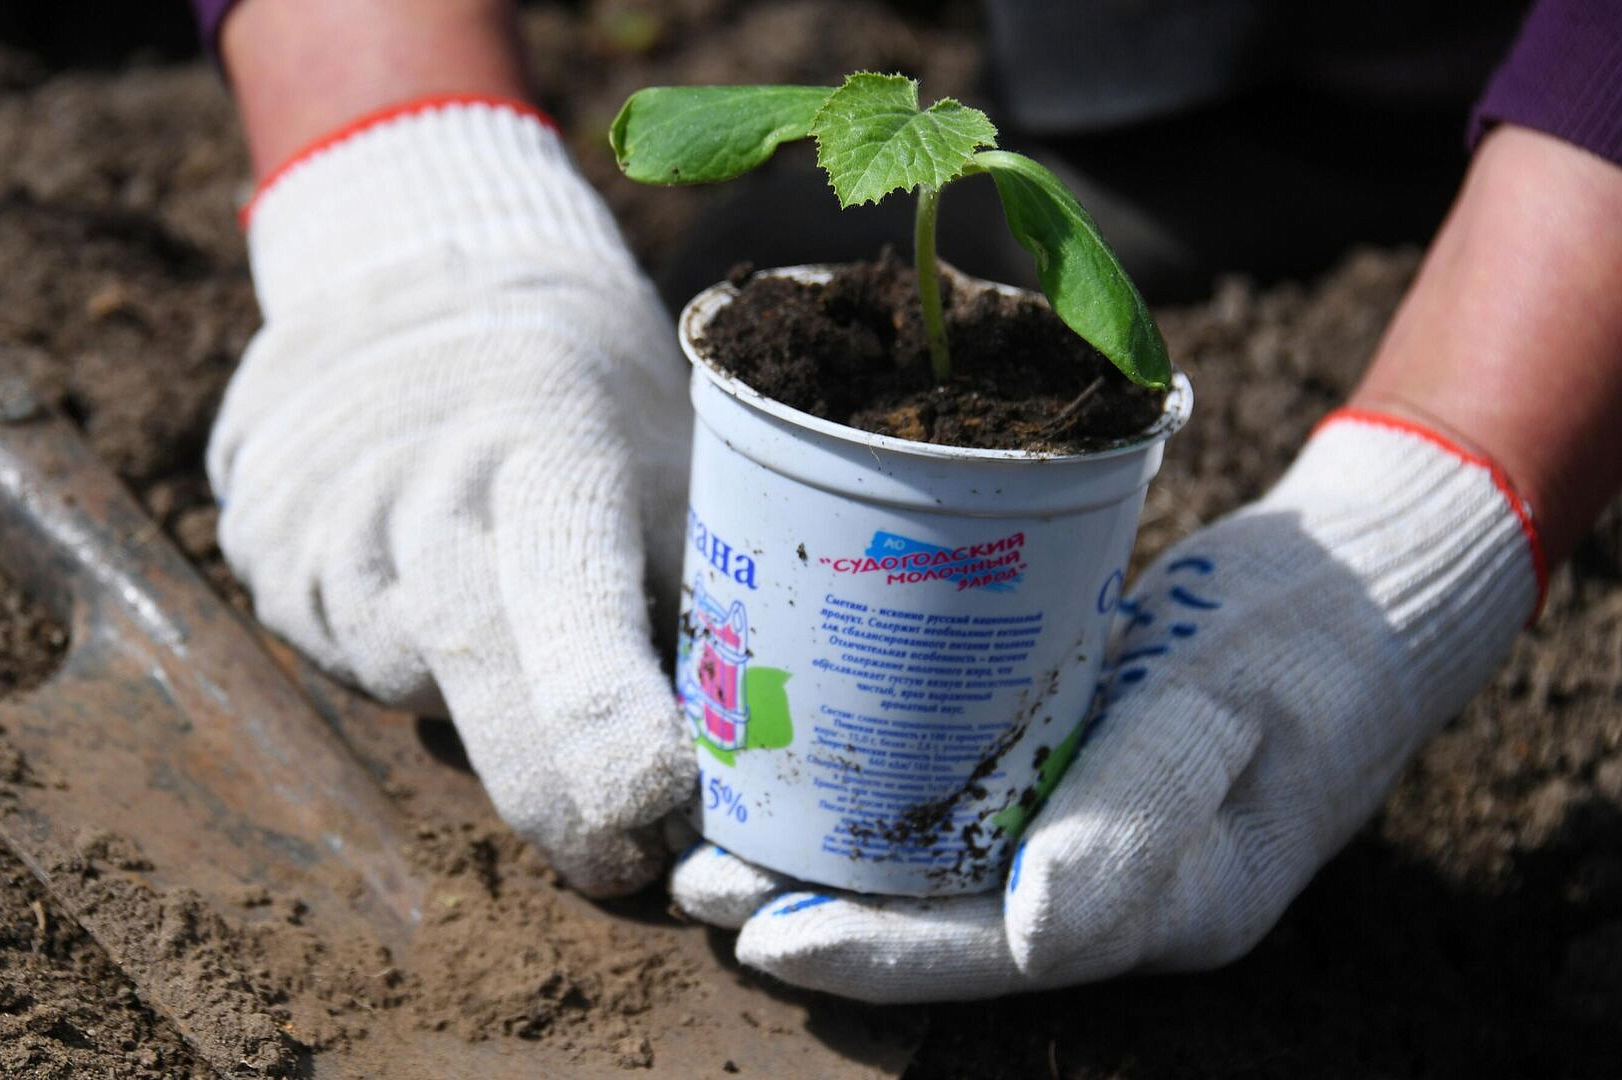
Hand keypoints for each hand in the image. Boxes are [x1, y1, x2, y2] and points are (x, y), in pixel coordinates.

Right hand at [209, 100, 695, 895]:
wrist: (420, 275)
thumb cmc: (589, 400)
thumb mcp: (670, 469)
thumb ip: (695, 609)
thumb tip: (738, 775)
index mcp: (547, 452)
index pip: (569, 608)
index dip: (607, 724)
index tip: (654, 806)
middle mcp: (418, 484)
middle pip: (473, 673)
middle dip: (552, 791)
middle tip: (619, 862)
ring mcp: (318, 515)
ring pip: (402, 678)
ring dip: (470, 699)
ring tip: (505, 603)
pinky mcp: (255, 542)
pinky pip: (338, 650)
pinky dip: (397, 651)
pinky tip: (426, 576)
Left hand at [672, 412, 1541, 999]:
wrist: (1367, 585)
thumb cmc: (1311, 636)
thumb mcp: (1235, 706)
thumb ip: (1145, 810)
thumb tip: (1030, 937)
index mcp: (1167, 905)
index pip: (991, 953)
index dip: (873, 954)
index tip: (762, 933)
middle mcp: (1109, 889)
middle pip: (938, 925)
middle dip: (814, 912)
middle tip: (696, 880)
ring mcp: (1086, 832)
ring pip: (933, 872)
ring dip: (823, 859)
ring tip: (712, 834)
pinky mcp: (1068, 768)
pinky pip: (958, 803)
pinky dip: (874, 795)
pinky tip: (797, 760)